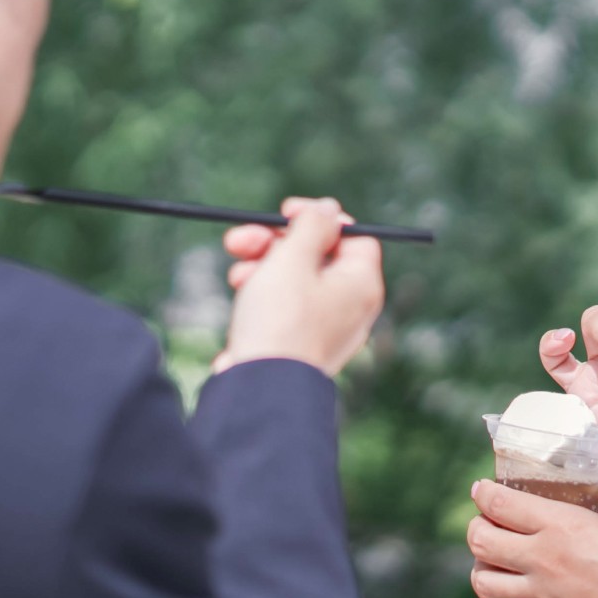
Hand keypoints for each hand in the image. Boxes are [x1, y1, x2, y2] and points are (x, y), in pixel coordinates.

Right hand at [213, 197, 384, 376]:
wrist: (260, 388)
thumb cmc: (280, 321)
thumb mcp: (293, 259)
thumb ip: (312, 227)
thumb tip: (329, 209)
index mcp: (361, 284)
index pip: (352, 236)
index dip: (319, 219)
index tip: (286, 212)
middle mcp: (350, 307)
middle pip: (317, 256)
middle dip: (274, 243)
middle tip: (241, 239)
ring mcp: (325, 328)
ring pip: (294, 280)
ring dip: (261, 266)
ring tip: (237, 275)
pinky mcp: (298, 344)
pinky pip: (284, 307)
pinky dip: (262, 294)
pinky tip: (240, 296)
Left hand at [465, 480, 597, 597]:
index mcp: (564, 527)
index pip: (501, 505)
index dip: (484, 495)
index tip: (481, 491)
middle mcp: (545, 561)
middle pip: (479, 542)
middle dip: (477, 529)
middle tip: (486, 525)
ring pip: (484, 583)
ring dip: (486, 569)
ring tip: (499, 564)